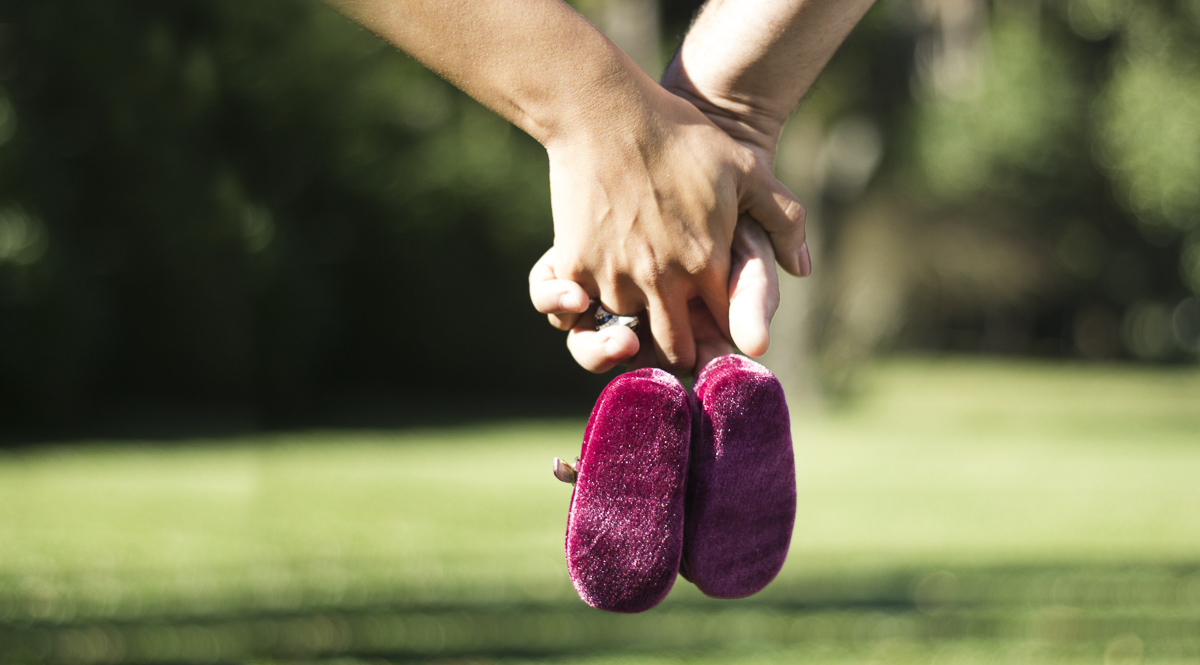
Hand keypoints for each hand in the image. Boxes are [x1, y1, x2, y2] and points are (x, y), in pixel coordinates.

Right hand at [542, 83, 802, 373]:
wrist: (605, 111)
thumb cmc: (680, 136)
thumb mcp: (747, 169)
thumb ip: (784, 219)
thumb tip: (802, 269)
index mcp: (707, 264)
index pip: (724, 328)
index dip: (724, 336)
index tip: (718, 335)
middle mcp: (662, 281)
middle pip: (674, 351)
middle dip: (681, 351)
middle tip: (679, 341)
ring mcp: (615, 277)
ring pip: (625, 335)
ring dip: (633, 329)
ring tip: (638, 313)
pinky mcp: (574, 267)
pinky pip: (580, 313)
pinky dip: (589, 309)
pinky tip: (602, 290)